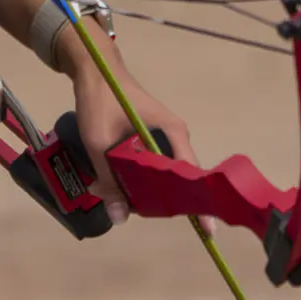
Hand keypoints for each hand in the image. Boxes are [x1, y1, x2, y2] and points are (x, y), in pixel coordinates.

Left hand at [67, 48, 203, 228]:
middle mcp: (175, 136)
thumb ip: (110, 181)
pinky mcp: (150, 140)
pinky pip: (152, 167)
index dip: (198, 202)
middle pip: (179, 178)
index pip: (192, 172)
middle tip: (144, 215)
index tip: (206, 229)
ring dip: (147, 190)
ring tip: (125, 203)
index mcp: (173, 132)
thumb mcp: (99, 142)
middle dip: (165, 200)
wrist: (94, 70)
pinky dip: (140, 180)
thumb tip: (120, 218)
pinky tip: (122, 189)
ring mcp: (163, 138)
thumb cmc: (102, 100)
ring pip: (163, 174)